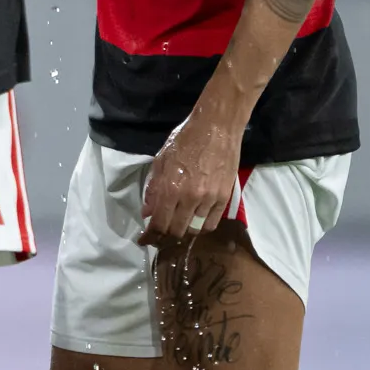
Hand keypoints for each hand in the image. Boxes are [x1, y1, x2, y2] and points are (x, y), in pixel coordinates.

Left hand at [138, 110, 242, 245]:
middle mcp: (190, 198)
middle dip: (165, 236)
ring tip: (176, 226)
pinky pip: (213, 223)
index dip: (150, 236)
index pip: (158, 224)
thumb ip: (153, 190)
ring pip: (195, 229)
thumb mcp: (160, 162)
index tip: (144, 241)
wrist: (216, 128)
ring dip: (183, 231)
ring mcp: (210, 199)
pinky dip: (202, 226)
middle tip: (159, 234)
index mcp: (170, 188)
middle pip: (176, 231)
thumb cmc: (184, 141)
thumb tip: (147, 213)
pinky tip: (194, 222)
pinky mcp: (226, 197)